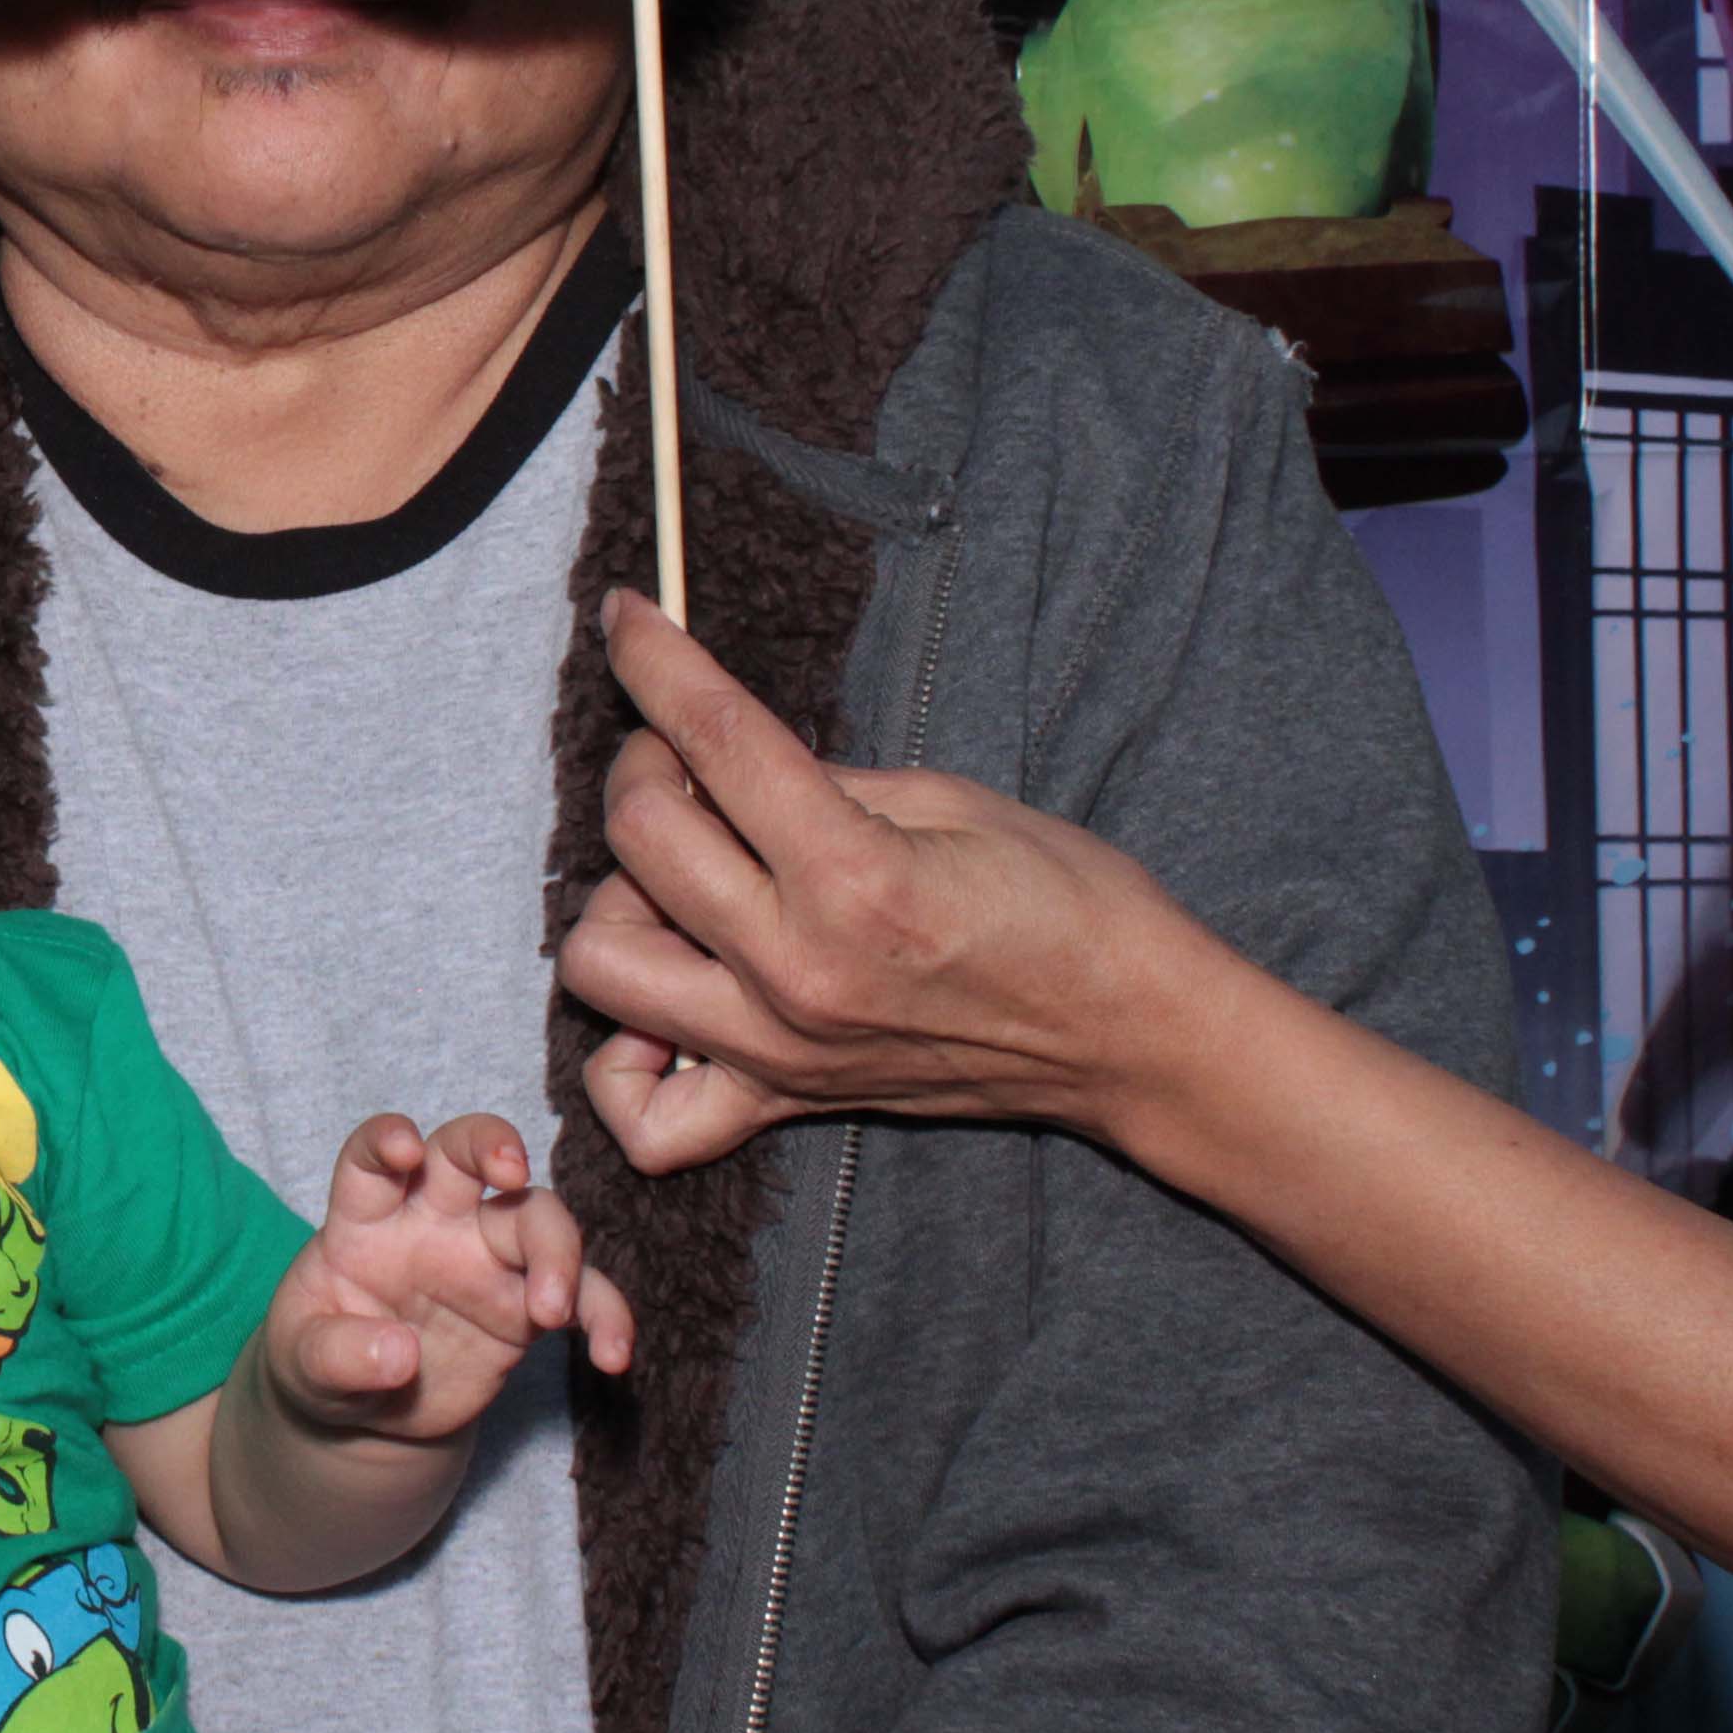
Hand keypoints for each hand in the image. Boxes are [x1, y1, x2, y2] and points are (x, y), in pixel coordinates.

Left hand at [266, 1111, 635, 1441]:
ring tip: (551, 1311)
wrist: (368, 1413)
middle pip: (468, 1154)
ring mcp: (486, 1257)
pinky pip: (581, 1296)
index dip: (386, 1139)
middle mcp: (433, 1220)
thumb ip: (336, 1356)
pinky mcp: (528, 1306)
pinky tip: (611, 1354)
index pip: (371, 1157)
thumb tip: (398, 1354)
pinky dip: (604, 1315)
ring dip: (557, 1249)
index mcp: (366, 1217)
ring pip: (536, 1216)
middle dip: (493, 1144)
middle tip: (510, 1172)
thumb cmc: (325, 1361)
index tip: (404, 1148)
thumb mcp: (304, 1365)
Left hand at [562, 590, 1240, 1170]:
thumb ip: (818, 776)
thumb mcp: (948, 797)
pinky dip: (627, 1062)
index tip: (624, 616)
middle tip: (688, 758)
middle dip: (643, 768)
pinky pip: (646, 1116)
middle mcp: (798, 970)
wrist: (1132, 1035)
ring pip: (599, 967)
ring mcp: (779, 1048)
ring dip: (619, 899)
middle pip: (637, 840)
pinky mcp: (782, 1102)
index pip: (713, 740)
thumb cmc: (1068, 904)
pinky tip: (668, 1004)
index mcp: (854, 876)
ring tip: (685, 878)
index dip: (653, 659)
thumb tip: (719, 748)